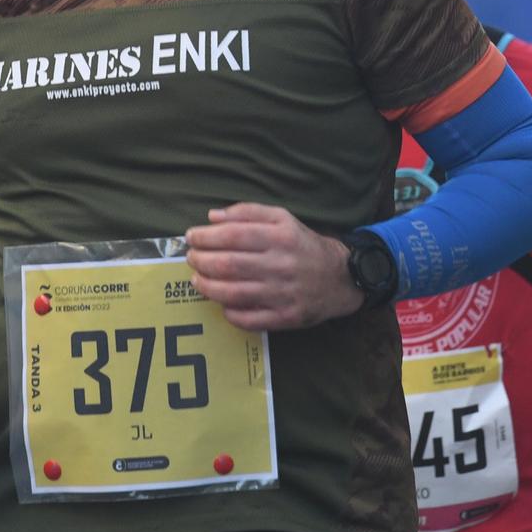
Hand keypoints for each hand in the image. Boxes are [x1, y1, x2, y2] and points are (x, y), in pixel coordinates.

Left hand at [185, 203, 362, 330]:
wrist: (340, 278)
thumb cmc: (303, 245)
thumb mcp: (283, 218)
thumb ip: (247, 212)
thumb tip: (212, 217)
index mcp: (280, 237)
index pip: (233, 235)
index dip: (206, 237)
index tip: (191, 237)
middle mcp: (281, 264)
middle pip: (229, 264)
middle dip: (201, 261)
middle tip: (191, 258)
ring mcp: (283, 294)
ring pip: (234, 293)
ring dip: (207, 287)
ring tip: (196, 280)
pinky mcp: (285, 317)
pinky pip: (248, 319)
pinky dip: (229, 312)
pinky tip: (221, 303)